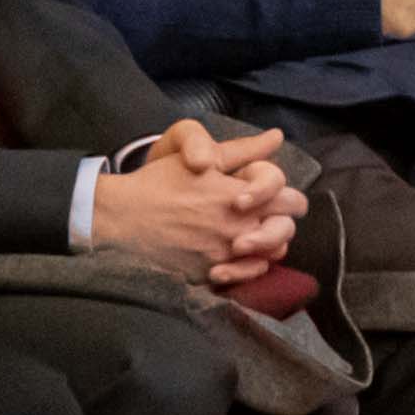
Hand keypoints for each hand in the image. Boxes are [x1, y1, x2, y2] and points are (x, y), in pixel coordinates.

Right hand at [86, 115, 303, 291]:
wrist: (121, 219)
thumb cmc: (159, 184)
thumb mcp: (199, 159)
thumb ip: (243, 152)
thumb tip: (275, 137)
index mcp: (241, 196)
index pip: (292, 201)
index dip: (287, 198)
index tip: (273, 197)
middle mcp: (239, 228)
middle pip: (286, 231)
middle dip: (279, 223)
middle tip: (263, 218)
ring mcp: (225, 255)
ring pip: (270, 256)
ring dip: (265, 246)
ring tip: (247, 235)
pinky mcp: (210, 275)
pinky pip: (246, 277)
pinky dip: (245, 269)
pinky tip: (231, 256)